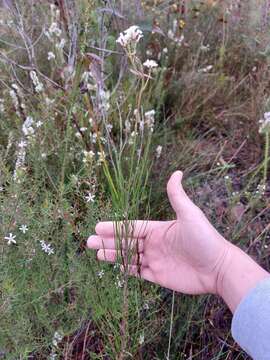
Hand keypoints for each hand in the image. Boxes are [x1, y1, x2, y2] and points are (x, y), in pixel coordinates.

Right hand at [87, 171, 230, 295]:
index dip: (114, 227)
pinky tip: (115, 267)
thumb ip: (177, 196)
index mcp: (158, 229)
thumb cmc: (204, 239)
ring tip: (96, 254)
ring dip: (113, 255)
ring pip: (129, 257)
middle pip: (126, 242)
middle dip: (108, 242)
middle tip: (89, 242)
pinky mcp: (158, 276)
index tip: (97, 226)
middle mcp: (154, 244)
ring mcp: (156, 260)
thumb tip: (176, 172)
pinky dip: (126, 269)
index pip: (131, 227)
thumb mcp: (190, 214)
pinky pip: (138, 272)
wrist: (218, 268)